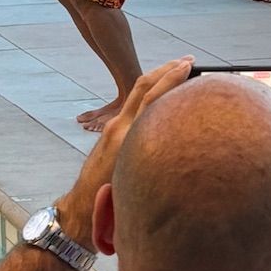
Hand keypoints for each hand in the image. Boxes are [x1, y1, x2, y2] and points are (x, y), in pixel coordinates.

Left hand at [55, 58, 192, 244]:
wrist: (81, 210)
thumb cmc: (109, 203)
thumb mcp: (136, 177)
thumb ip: (158, 159)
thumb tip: (182, 146)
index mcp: (127, 137)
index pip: (152, 98)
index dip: (171, 79)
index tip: (188, 66)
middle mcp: (119, 127)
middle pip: (142, 87)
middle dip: (165, 70)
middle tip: (187, 60)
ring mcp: (112, 129)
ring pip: (136, 94)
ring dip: (156, 78)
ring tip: (177, 69)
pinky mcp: (110, 133)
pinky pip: (132, 107)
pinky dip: (149, 94)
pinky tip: (162, 96)